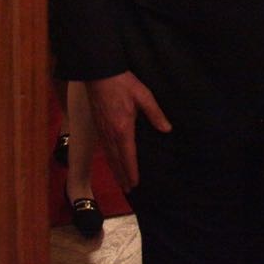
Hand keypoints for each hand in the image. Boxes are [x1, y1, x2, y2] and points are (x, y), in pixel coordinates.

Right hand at [87, 71, 171, 190]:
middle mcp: (110, 133)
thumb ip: (155, 114)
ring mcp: (102, 130)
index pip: (128, 155)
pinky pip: (103, 147)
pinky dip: (108, 158)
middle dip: (122, 176)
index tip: (134, 184)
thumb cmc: (123, 83)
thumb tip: (166, 129)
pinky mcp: (97, 125)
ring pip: (108, 155)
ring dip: (114, 170)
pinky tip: (111, 161)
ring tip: (120, 181)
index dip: (131, 171)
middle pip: (116, 160)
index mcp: (123, 128)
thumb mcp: (144, 96)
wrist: (99, 72)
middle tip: (128, 190)